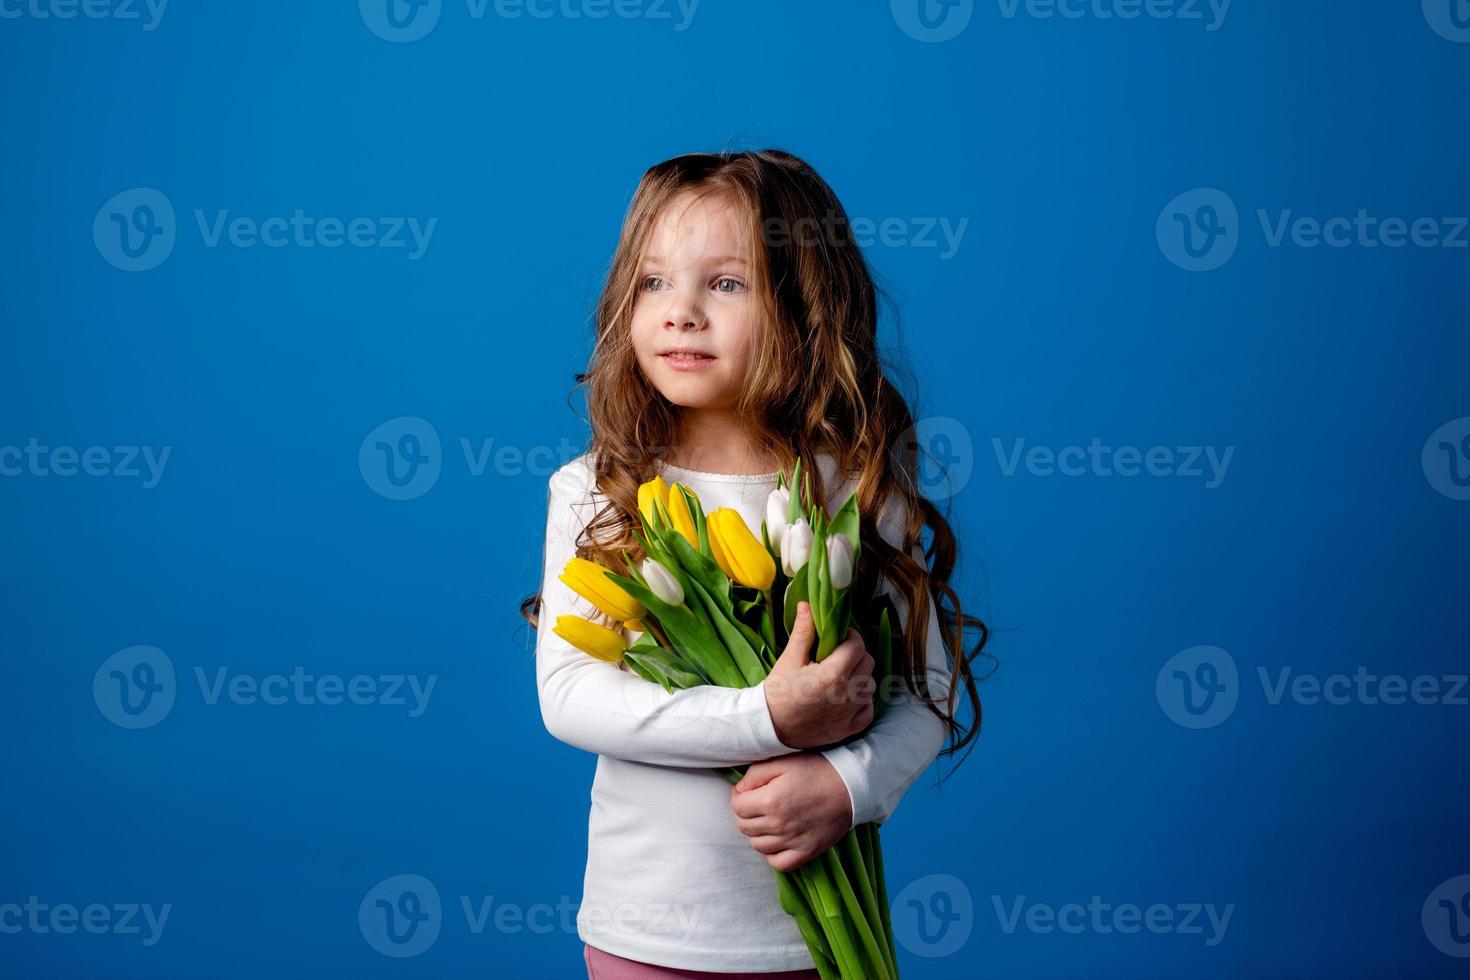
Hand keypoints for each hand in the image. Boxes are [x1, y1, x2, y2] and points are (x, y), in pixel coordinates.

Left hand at [730, 754, 851, 872]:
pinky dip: (772, 854)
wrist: (851, 786)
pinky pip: (779, 863)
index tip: (746, 790)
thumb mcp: (783, 762)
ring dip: (755, 832)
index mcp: (771, 801)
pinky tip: (775, 841)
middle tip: (755, 803)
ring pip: (757, 845)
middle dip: (744, 814)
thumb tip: (739, 789)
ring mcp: (792, 841)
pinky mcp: (807, 852)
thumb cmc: (817, 770)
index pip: (737, 806)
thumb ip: (755, 774)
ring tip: (765, 819)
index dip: (738, 796)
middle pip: (744, 826)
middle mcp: (779, 825)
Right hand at [762, 602, 874, 749]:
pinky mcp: (848, 729)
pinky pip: (867, 710)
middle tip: (839, 655)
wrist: (770, 727)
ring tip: (842, 676)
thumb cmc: (778, 691)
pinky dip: (862, 702)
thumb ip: (804, 631)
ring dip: (860, 677)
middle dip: (856, 655)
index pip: (857, 646)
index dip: (851, 637)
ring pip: (869, 686)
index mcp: (833, 674)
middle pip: (868, 664)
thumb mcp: (789, 658)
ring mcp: (849, 713)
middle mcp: (847, 694)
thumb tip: (807, 605)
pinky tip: (847, 697)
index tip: (840, 637)